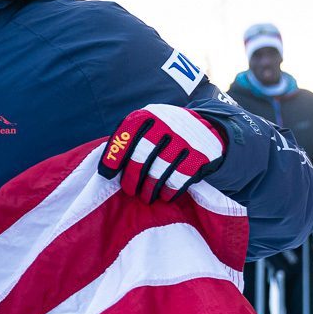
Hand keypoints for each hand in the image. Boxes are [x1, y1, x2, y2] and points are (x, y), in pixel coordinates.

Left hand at [98, 104, 225, 202]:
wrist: (205, 126)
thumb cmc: (165, 130)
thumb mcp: (147, 124)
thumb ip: (129, 139)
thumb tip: (107, 168)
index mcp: (148, 116)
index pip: (125, 137)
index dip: (113, 158)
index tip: (107, 175)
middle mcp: (166, 125)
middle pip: (141, 158)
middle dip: (131, 178)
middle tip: (129, 190)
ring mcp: (184, 140)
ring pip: (159, 172)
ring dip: (149, 189)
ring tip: (146, 197)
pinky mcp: (199, 155)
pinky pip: (179, 179)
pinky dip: (169, 191)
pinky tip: (164, 196)